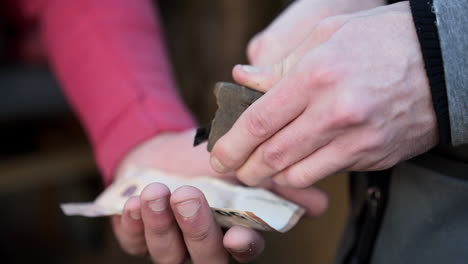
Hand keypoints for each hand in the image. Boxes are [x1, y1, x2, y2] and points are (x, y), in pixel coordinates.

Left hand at [111, 129, 327, 262]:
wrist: (164, 151)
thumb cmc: (208, 164)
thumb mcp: (245, 168)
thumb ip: (277, 185)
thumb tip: (320, 204)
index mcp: (232, 234)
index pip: (243, 251)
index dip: (242, 247)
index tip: (239, 234)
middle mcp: (202, 246)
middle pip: (205, 256)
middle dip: (197, 229)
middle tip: (189, 195)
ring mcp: (169, 245)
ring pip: (167, 253)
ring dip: (161, 224)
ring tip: (156, 192)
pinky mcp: (138, 238)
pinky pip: (133, 241)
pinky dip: (133, 224)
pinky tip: (133, 202)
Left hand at [211, 2, 437, 187]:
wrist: (442, 62)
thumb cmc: (378, 41)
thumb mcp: (325, 37)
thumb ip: (278, 66)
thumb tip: (242, 79)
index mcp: (316, 75)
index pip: (258, 121)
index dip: (232, 145)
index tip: (219, 158)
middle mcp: (334, 112)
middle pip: (272, 155)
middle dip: (246, 169)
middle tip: (235, 169)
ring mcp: (356, 139)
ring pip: (297, 173)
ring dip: (274, 175)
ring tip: (264, 167)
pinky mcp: (372, 156)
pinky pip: (326, 174)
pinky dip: (305, 173)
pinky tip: (300, 162)